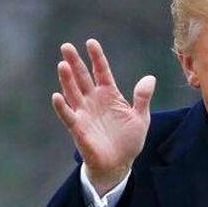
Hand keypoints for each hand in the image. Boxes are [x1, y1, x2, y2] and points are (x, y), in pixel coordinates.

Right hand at [51, 39, 154, 194]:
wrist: (120, 164)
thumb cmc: (129, 140)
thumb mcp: (140, 117)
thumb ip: (142, 97)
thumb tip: (150, 77)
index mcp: (110, 95)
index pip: (102, 72)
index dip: (97, 58)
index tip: (91, 42)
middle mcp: (94, 100)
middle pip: (83, 78)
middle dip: (75, 62)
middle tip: (66, 46)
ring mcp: (85, 113)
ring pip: (73, 92)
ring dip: (67, 79)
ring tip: (62, 64)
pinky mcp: (79, 128)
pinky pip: (69, 116)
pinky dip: (62, 106)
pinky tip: (57, 96)